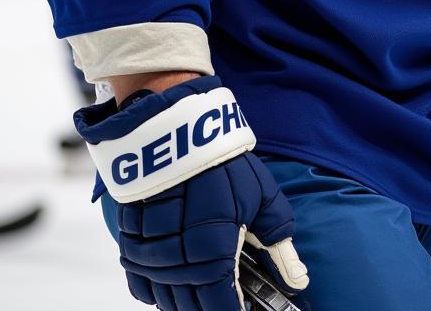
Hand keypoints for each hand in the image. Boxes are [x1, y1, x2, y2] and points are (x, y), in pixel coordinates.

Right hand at [75, 76, 308, 308]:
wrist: (172, 138)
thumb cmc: (221, 166)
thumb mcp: (262, 198)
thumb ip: (280, 243)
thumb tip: (298, 279)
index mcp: (213, 260)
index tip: (247, 309)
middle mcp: (178, 269)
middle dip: (214, 307)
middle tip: (231, 295)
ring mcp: (151, 262)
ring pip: (168, 304)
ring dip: (188, 301)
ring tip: (207, 287)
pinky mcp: (132, 249)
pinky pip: (143, 289)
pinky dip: (159, 292)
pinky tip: (177, 278)